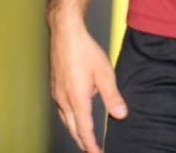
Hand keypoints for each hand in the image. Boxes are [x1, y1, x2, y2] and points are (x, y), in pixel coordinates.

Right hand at [49, 17, 126, 152]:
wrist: (65, 35)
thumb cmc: (85, 51)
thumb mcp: (105, 73)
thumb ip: (112, 96)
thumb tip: (120, 115)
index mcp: (76, 99)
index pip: (84, 129)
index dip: (91, 145)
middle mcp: (63, 100)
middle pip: (72, 129)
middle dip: (82, 142)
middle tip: (92, 151)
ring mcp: (57, 94)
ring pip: (66, 120)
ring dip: (76, 131)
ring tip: (85, 139)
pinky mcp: (55, 88)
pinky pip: (62, 110)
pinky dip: (70, 119)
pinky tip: (76, 116)